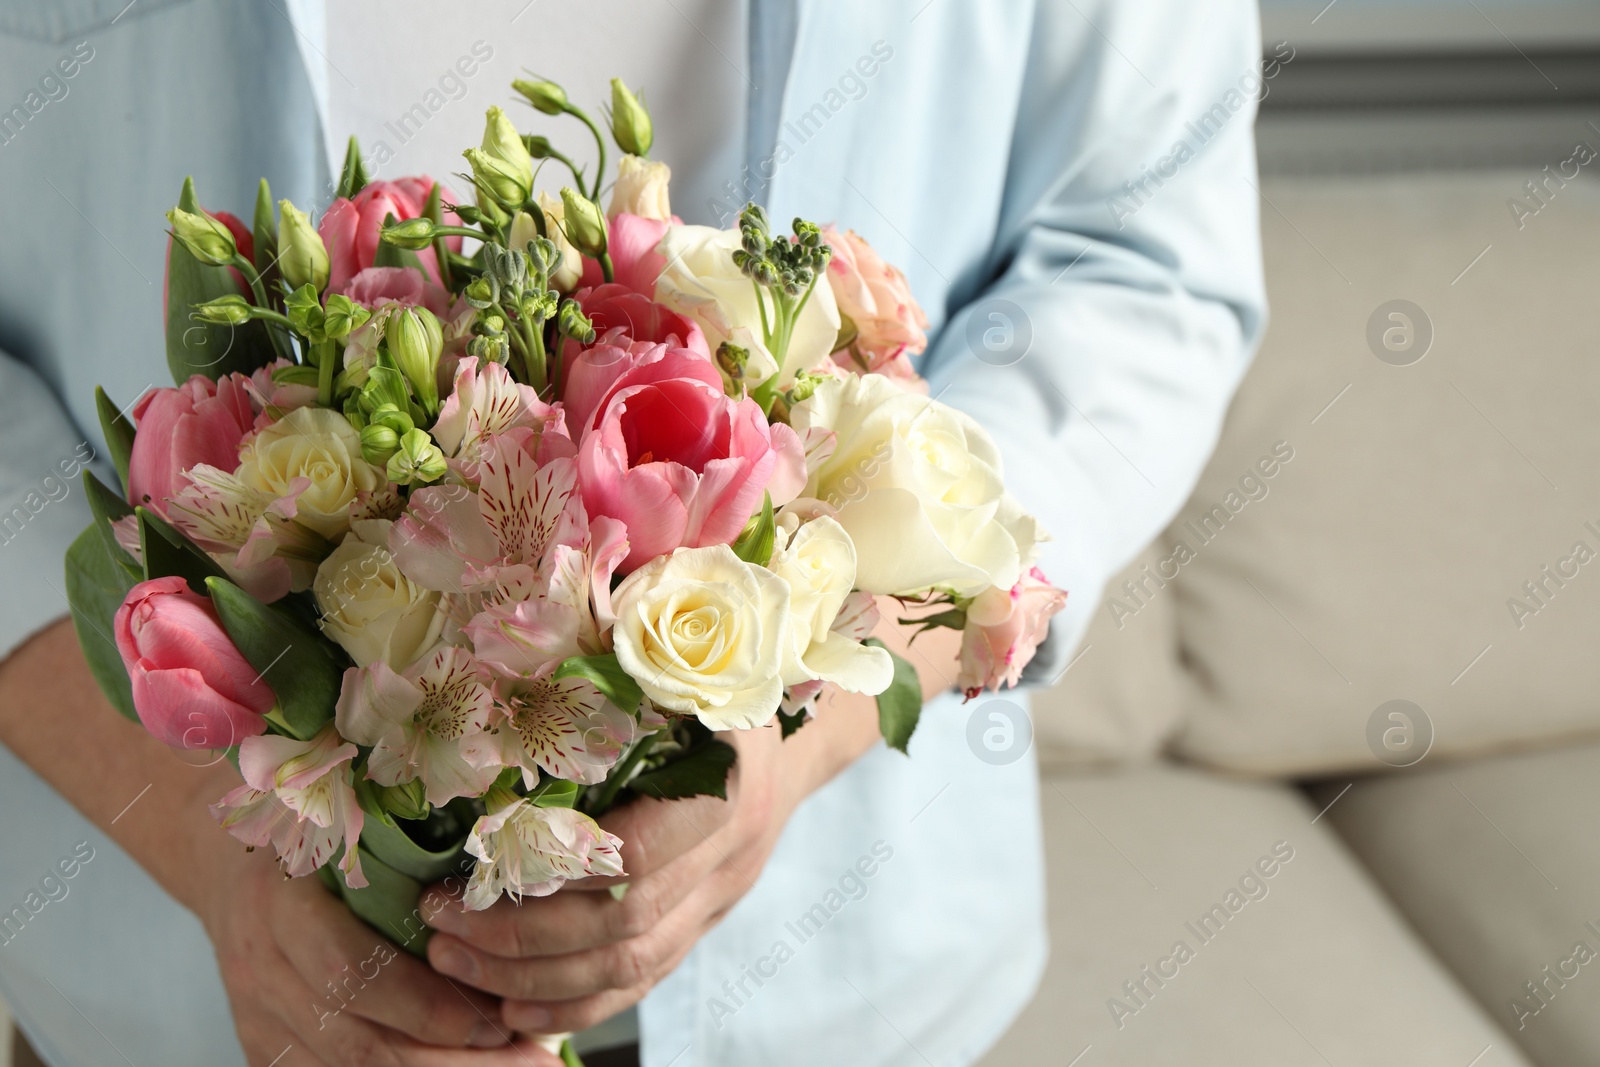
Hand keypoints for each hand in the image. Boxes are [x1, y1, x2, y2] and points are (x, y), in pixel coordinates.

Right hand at [199, 840, 563, 1065]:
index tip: (499, 1017)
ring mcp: (255, 1014)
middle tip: (525, 1058)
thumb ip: (409, 866)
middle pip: (356, 1041)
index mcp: (284, 903)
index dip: (427, 1005)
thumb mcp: (348, 832)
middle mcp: (261, 966)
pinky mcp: (259, 1045)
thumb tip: (507, 913)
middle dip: (447, 1059)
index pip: (353, 974)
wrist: (224, 861)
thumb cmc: (314, 838)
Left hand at [422, 609, 961, 1035]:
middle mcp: (730, 851)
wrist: (805, 721)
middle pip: (624, 924)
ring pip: (631, 966)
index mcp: (726, 780)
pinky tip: (514, 1006)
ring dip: (535, 978)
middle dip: (521, 935)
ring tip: (455, 967)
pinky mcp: (707, 920)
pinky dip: (578, 1003)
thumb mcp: (687, 641)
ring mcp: (722, 894)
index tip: (465, 866)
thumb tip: (544, 578)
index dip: (551, 872)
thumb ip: (628, 625)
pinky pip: (645, 981)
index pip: (640, 854)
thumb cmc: (726, 668)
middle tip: (437, 927)